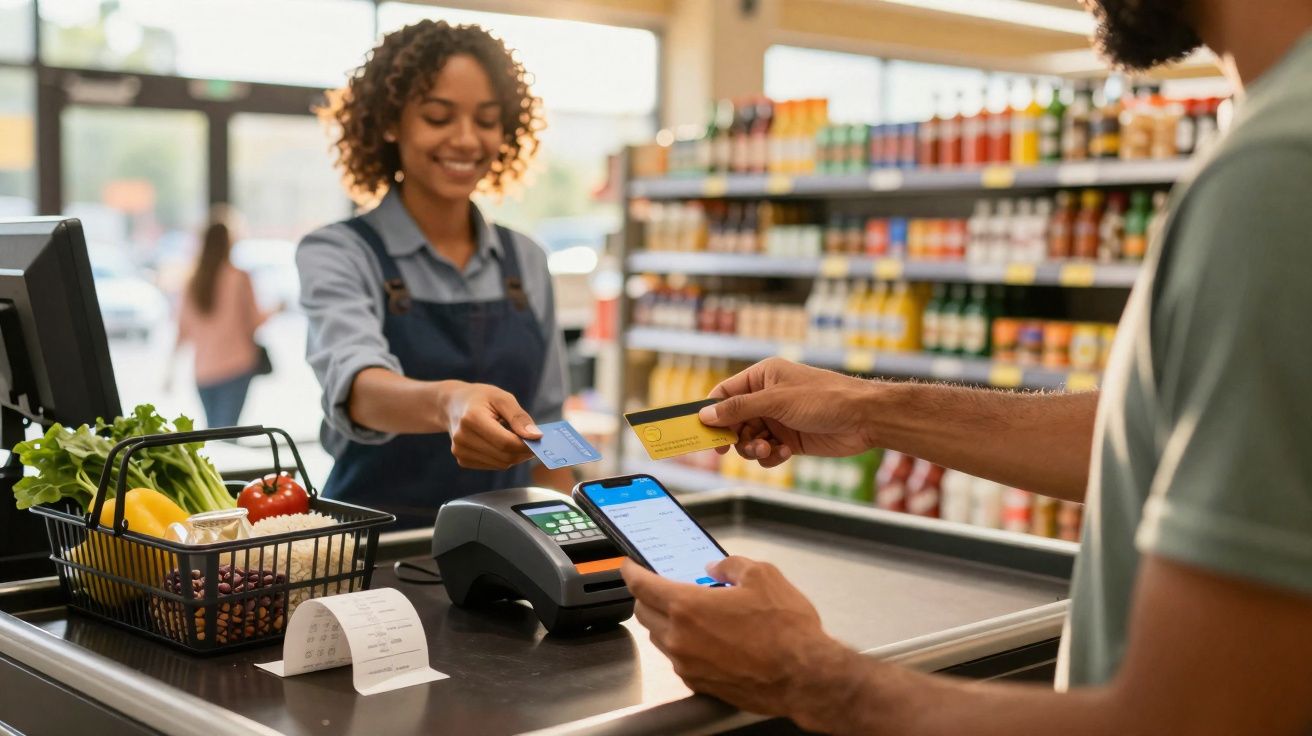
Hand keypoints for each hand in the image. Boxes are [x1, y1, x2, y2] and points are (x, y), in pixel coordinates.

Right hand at [441, 381, 540, 469]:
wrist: (453, 404)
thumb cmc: (481, 398)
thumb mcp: (502, 398)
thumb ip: (519, 417)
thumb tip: (536, 436)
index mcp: (472, 419)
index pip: (506, 442)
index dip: (526, 444)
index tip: (539, 439)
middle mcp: (462, 438)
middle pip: (504, 456)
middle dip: (523, 452)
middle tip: (532, 441)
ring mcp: (460, 451)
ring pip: (500, 464)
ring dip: (514, 455)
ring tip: (514, 438)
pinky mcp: (462, 460)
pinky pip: (493, 465)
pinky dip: (503, 458)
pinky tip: (500, 443)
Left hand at [622, 556, 855, 726]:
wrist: (804, 677)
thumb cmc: (786, 630)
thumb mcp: (763, 576)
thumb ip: (731, 566)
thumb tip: (717, 567)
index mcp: (688, 606)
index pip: (642, 586)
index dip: (631, 571)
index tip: (629, 565)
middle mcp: (680, 638)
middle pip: (644, 612)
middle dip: (648, 595)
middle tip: (663, 585)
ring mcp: (688, 664)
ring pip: (660, 638)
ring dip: (666, 621)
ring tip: (693, 611)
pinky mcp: (700, 684)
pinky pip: (679, 659)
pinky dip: (684, 644)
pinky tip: (709, 637)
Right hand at [700, 358, 879, 466]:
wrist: (864, 418)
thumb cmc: (824, 398)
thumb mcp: (776, 401)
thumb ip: (739, 409)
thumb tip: (706, 414)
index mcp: (762, 377)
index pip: (725, 394)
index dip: (712, 413)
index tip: (702, 433)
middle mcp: (768, 397)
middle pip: (733, 421)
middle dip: (734, 436)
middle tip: (731, 450)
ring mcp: (779, 420)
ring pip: (749, 440)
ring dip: (753, 449)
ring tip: (767, 450)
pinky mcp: (790, 440)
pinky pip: (767, 452)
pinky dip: (770, 456)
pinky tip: (785, 453)